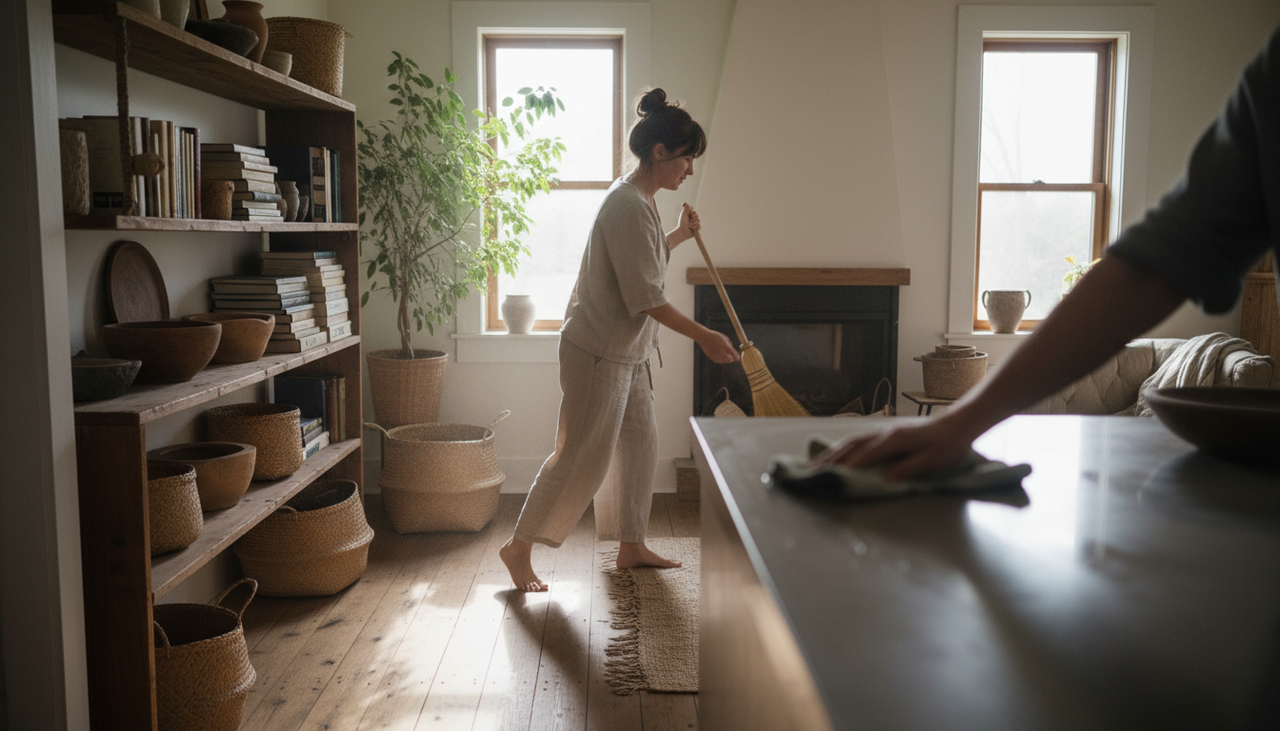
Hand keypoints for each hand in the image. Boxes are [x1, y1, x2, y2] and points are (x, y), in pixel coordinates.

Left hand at [667, 203, 701, 247]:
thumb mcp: (683, 213)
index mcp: (689, 216)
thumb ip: (686, 208)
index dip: (692, 214)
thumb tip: (686, 204)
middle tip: (688, 221)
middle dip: (693, 219)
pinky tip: (693, 228)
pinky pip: (699, 226)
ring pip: (698, 221)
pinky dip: (696, 227)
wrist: (682, 231)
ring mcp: (694, 224)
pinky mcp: (696, 229)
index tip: (689, 215)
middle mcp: (692, 220)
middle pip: (697, 216)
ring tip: (689, 226)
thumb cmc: (682, 222)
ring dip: (693, 223)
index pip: (695, 212)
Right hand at [698, 328, 739, 363]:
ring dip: (728, 359)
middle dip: (733, 358)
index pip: (733, 354)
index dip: (737, 356)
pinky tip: (722, 356)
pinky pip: (719, 361)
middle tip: (734, 357)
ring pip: (725, 361)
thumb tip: (733, 351)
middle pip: (730, 359)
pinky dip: (722, 360)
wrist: (704, 337)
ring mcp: (716, 355)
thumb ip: (730, 345)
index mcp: (725, 346)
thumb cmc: (715, 336)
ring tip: (728, 356)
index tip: (738, 357)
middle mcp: (721, 351)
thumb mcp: (724, 338)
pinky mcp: (712, 357)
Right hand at [811, 417, 974, 480]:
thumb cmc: (947, 444)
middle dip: (830, 460)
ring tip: (815, 464)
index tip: (830, 478)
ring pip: (852, 443)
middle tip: (810, 472)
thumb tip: (886, 479)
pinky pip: (858, 442)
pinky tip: (837, 455)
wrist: (957, 424)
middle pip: (851, 447)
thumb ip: (909, 468)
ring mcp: (883, 433)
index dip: (846, 468)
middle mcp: (884, 435)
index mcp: (894, 441)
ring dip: (832, 454)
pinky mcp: (885, 435)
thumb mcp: (933, 460)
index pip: (864, 456)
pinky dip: (843, 449)